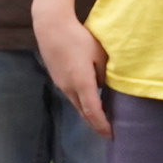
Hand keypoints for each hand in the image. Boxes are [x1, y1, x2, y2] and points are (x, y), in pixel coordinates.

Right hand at [34, 5, 111, 136]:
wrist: (51, 27)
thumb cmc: (79, 37)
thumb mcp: (99, 53)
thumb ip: (104, 73)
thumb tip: (103, 86)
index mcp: (82, 83)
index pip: (93, 111)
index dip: (102, 125)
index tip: (110, 135)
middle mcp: (69, 87)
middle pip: (83, 112)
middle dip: (95, 124)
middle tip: (107, 132)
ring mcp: (61, 83)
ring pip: (76, 104)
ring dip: (87, 113)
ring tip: (100, 119)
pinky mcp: (57, 77)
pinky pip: (71, 95)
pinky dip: (81, 102)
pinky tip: (89, 100)